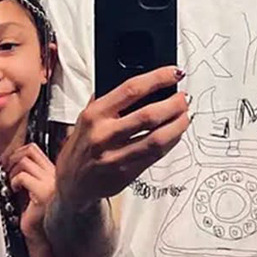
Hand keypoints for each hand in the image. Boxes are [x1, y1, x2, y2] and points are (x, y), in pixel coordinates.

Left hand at [6, 143, 55, 240]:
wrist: (43, 237)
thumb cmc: (36, 216)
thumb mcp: (32, 189)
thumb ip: (29, 174)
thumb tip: (11, 161)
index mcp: (54, 172)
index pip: (36, 149)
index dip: (19, 152)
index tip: (9, 161)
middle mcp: (55, 175)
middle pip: (31, 149)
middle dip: (14, 156)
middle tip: (7, 168)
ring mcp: (51, 183)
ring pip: (26, 161)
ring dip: (13, 170)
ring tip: (12, 183)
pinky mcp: (42, 193)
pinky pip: (23, 177)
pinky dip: (14, 181)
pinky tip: (14, 190)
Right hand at [56, 66, 188, 210]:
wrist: (71, 183)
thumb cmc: (81, 147)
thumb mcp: (85, 117)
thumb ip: (108, 101)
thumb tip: (140, 83)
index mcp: (95, 114)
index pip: (131, 90)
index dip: (157, 79)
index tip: (173, 73)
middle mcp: (104, 135)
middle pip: (149, 115)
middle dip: (174, 104)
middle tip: (184, 98)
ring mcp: (116, 156)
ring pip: (157, 139)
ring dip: (178, 125)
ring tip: (186, 115)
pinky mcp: (127, 174)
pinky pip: (156, 156)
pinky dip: (171, 142)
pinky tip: (176, 134)